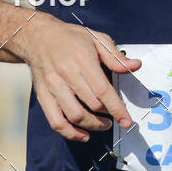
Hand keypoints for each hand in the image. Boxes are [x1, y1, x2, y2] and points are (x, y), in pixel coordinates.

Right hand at [25, 16, 141, 141]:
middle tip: (116, 116)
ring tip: (103, 124)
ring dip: (93, 125)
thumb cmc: (69, 37)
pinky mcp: (43, 95)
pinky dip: (70, 133)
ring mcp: (53, 86)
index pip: (102, 90)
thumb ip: (115, 56)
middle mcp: (66, 74)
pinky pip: (55, 121)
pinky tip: (83, 135)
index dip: (116, 108)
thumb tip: (135, 66)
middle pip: (91, 104)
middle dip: (108, 115)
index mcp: (82, 59)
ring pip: (75, 115)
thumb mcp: (96, 38)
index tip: (127, 121)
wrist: (36, 36)